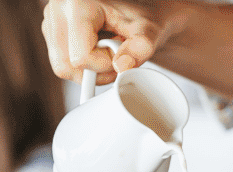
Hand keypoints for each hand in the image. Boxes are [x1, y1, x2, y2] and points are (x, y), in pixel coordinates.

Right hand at [42, 0, 176, 84]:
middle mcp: (58, 10)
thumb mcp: (148, 29)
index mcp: (78, 5)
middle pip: (64, 65)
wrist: (137, 2)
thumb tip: (121, 67)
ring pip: (61, 66)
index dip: (105, 65)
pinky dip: (83, 64)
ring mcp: (52, 20)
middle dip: (95, 72)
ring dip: (89, 69)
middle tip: (116, 59)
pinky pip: (62, 61)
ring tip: (109, 52)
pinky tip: (98, 50)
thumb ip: (140, 49)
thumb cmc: (141, 12)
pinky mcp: (53, 30)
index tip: (122, 54)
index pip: (81, 57)